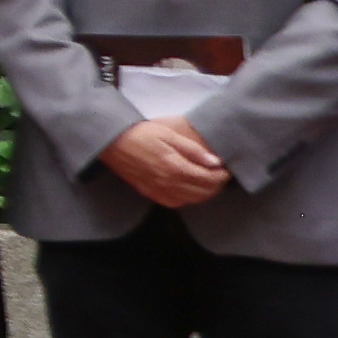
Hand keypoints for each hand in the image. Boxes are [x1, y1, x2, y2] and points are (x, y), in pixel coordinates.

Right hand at [101, 114, 231, 209]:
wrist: (112, 142)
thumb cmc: (141, 134)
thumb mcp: (169, 135)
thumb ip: (193, 150)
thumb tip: (215, 162)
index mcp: (176, 168)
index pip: (208, 179)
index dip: (222, 175)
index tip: (226, 169)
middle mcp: (169, 184)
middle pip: (203, 192)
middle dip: (216, 185)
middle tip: (221, 175)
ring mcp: (159, 191)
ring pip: (192, 200)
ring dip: (205, 194)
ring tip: (209, 183)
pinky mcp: (151, 194)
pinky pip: (176, 203)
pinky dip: (189, 199)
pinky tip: (190, 191)